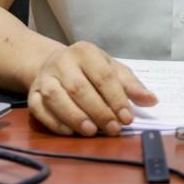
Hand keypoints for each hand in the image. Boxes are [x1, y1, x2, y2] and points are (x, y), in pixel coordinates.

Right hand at [27, 41, 156, 136]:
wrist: (53, 64)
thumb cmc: (88, 69)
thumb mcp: (112, 69)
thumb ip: (131, 85)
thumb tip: (152, 100)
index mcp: (85, 51)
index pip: (102, 75)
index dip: (116, 98)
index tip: (127, 118)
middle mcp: (62, 62)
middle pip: (79, 88)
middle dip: (98, 111)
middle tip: (113, 129)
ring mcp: (44, 78)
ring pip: (55, 98)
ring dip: (75, 117)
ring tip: (92, 132)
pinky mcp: (31, 94)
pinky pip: (39, 110)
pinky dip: (55, 123)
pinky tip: (71, 132)